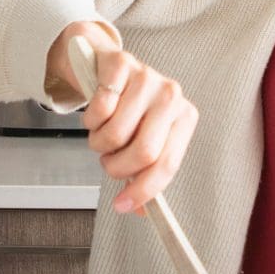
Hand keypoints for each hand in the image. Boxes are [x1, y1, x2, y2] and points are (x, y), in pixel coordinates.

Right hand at [45, 21, 198, 212]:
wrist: (109, 67)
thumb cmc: (130, 109)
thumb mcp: (145, 138)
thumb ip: (144, 173)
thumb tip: (137, 209)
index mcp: (184, 117)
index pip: (167, 163)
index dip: (143, 190)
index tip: (122, 205)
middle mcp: (171, 96)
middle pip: (143, 153)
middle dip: (116, 167)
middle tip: (109, 161)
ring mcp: (147, 77)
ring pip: (115, 135)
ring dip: (99, 144)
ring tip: (103, 133)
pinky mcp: (121, 64)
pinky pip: (99, 110)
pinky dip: (90, 120)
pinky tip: (97, 112)